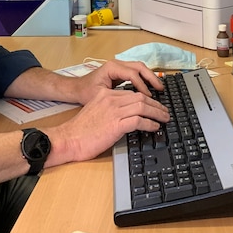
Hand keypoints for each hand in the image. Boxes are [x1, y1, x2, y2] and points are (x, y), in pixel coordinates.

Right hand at [46, 86, 169, 165]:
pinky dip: (150, 123)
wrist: (68, 139)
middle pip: (141, 97)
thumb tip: (127, 116)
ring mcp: (113, 111)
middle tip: (165, 111)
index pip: (132, 93)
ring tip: (164, 119)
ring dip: (157, 113)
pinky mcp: (115, 124)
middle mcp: (110, 99)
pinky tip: (155, 127)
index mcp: (105, 94)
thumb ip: (110, 110)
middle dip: (156, 104)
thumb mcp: (96, 112)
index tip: (154, 105)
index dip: (147, 99)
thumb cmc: (80, 131)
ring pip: (143, 106)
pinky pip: (139, 120)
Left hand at [74, 59, 163, 103]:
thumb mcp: (100, 96)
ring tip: (159, 88)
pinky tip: (151, 88)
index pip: (132, 74)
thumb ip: (116, 97)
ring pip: (140, 67)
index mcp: (111, 67)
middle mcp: (117, 64)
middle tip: (160, 89)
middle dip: (151, 77)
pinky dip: (145, 78)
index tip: (148, 97)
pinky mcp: (120, 71)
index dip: (142, 85)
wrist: (76, 88)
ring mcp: (119, 66)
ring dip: (150, 77)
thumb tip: (132, 102)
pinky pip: (136, 71)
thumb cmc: (85, 92)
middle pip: (139, 67)